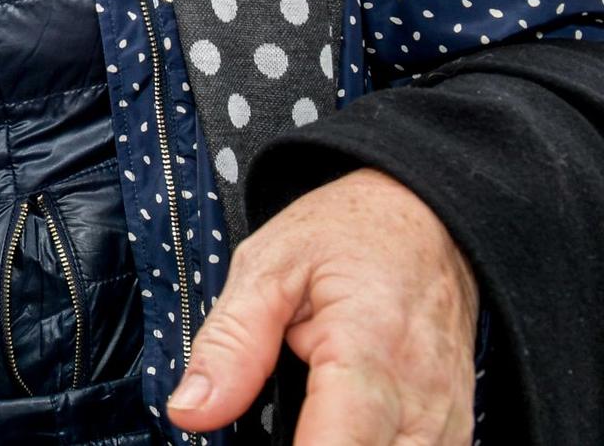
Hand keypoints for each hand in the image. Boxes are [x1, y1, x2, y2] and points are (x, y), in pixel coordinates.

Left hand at [168, 168, 477, 444]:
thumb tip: (190, 410)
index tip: (257, 442)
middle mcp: (421, 397)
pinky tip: (335, 430)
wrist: (426, 220)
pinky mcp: (453, 429)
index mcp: (369, 350)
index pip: (336, 445)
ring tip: (303, 422)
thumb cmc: (347, 236)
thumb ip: (230, 343)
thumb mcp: (268, 267)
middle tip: (273, 423)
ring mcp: (445, 419)